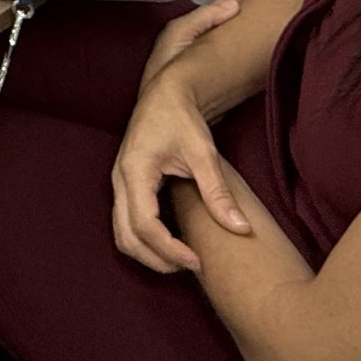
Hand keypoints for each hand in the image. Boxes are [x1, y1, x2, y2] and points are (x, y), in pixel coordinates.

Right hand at [110, 0, 262, 273]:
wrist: (165, 93)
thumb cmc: (182, 117)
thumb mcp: (204, 153)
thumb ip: (218, 192)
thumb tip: (241, 229)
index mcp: (135, 171)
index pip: (144, 225)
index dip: (169, 250)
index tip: (197, 262)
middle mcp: (120, 180)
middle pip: (126, 237)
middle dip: (156, 260)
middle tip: (191, 268)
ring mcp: (119, 184)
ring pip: (122, 234)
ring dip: (148, 254)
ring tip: (182, 260)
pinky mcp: (125, 185)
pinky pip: (126, 223)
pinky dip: (145, 240)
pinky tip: (173, 242)